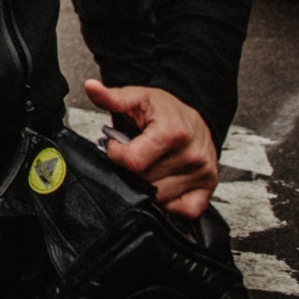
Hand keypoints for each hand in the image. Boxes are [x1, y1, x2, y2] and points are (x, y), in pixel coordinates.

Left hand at [84, 79, 219, 217]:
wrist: (194, 120)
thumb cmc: (166, 111)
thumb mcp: (137, 98)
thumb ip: (112, 97)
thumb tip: (91, 87)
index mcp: (173, 132)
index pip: (133, 162)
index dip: (116, 154)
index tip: (118, 146)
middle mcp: (192, 155)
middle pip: (144, 181)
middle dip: (130, 170)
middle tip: (134, 155)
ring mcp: (202, 174)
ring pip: (159, 198)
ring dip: (147, 186)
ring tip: (149, 165)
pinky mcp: (208, 189)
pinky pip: (184, 211)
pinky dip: (169, 204)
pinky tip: (163, 185)